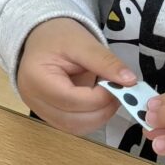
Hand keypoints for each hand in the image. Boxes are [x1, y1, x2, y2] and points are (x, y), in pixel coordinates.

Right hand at [16, 15, 131, 134]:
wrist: (42, 37)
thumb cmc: (59, 36)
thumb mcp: (83, 43)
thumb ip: (106, 62)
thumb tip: (130, 81)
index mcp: (37, 79)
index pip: (72, 100)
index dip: (101, 97)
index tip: (118, 84)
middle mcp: (33, 100)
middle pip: (73, 120)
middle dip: (102, 110)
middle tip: (118, 92)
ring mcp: (39, 110)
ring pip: (75, 128)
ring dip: (98, 117)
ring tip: (108, 96)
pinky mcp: (48, 115)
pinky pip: (73, 126)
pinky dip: (91, 118)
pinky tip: (98, 102)